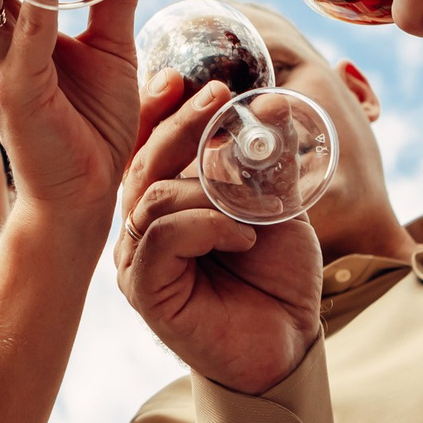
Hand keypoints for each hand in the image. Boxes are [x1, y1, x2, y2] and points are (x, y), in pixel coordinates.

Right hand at [115, 76, 322, 395]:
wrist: (286, 343)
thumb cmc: (276, 277)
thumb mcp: (277, 206)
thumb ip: (265, 164)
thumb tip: (273, 104)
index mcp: (166, 204)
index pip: (150, 147)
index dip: (160, 111)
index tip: (184, 78)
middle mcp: (142, 227)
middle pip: (145, 162)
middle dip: (181, 125)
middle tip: (216, 97)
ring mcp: (136, 258)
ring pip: (153, 195)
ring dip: (209, 190)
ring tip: (252, 210)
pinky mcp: (143, 288)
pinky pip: (163, 234)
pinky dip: (207, 225)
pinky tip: (242, 237)